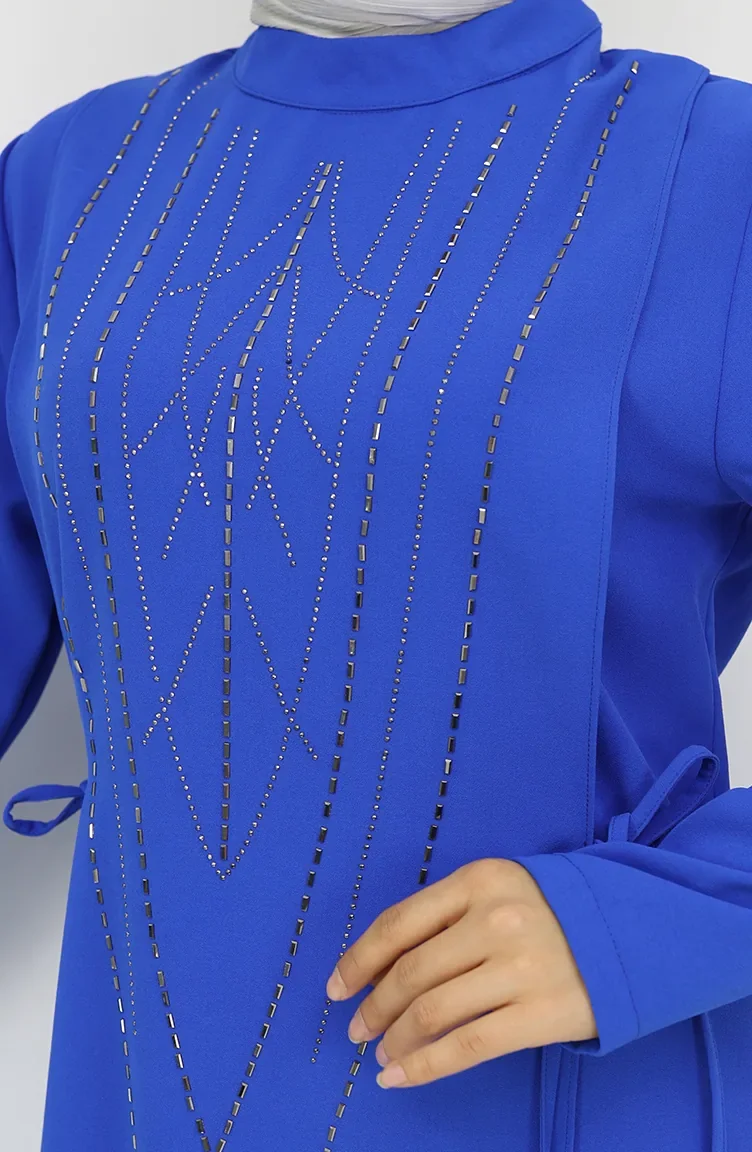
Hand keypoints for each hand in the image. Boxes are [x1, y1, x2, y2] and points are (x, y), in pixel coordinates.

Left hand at [325, 857, 596, 1087]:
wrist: (633, 931)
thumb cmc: (553, 911)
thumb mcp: (499, 890)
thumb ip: (448, 915)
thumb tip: (381, 966)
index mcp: (478, 879)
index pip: (399, 923)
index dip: (359, 959)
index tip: (337, 986)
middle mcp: (495, 919)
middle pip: (411, 972)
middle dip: (374, 1006)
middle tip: (357, 1029)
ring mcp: (520, 967)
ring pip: (432, 1011)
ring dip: (395, 1039)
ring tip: (381, 1055)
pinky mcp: (541, 1013)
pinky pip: (468, 1046)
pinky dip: (425, 1066)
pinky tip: (401, 1077)